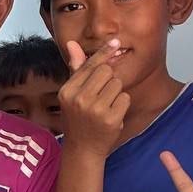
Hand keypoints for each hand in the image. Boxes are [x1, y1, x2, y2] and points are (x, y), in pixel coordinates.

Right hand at [58, 40, 130, 157]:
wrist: (83, 149)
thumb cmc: (78, 118)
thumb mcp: (72, 95)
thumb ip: (75, 69)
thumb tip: (71, 43)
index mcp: (68, 91)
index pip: (89, 65)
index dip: (104, 53)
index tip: (116, 42)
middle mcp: (79, 99)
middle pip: (106, 71)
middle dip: (109, 79)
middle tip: (102, 95)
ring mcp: (95, 110)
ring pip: (117, 84)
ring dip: (116, 93)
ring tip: (106, 106)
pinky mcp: (110, 119)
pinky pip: (125, 98)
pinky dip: (122, 105)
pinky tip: (112, 115)